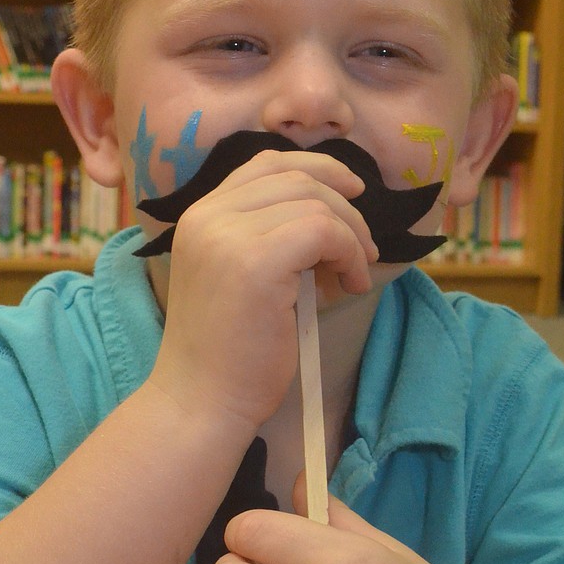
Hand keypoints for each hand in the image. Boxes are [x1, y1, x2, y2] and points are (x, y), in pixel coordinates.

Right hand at [150, 150, 378, 431]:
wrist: (202, 400)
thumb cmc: (229, 351)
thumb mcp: (244, 276)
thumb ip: (272, 238)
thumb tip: (338, 215)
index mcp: (199, 215)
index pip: (266, 163)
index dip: (317, 169)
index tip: (351, 192)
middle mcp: (208, 215)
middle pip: (295, 176)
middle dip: (344, 205)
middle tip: (364, 247)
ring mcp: (227, 235)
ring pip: (315, 202)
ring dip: (351, 234)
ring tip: (355, 273)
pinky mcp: (254, 261)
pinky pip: (323, 231)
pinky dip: (349, 252)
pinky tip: (351, 285)